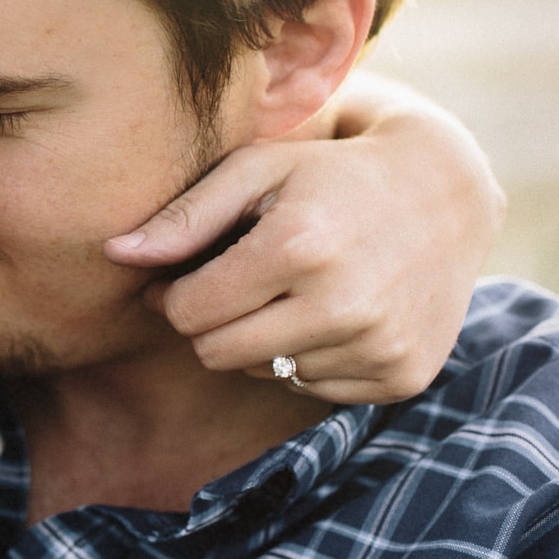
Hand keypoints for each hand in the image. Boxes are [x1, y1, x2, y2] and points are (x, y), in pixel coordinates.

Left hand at [103, 73, 502, 403]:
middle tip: (227, 285)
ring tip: (290, 288)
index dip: (173, 294)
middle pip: (217, 353)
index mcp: (298, 246)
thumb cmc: (329, 174)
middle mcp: (343, 304)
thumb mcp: (257, 171)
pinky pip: (313, 387)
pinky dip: (308, 355)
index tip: (182, 274)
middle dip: (208, 322)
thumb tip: (113, 254)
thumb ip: (184, 215)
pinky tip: (331, 310)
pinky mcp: (401, 376)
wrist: (444, 192)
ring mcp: (378, 345)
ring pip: (264, 372)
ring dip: (260, 338)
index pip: (188, 311)